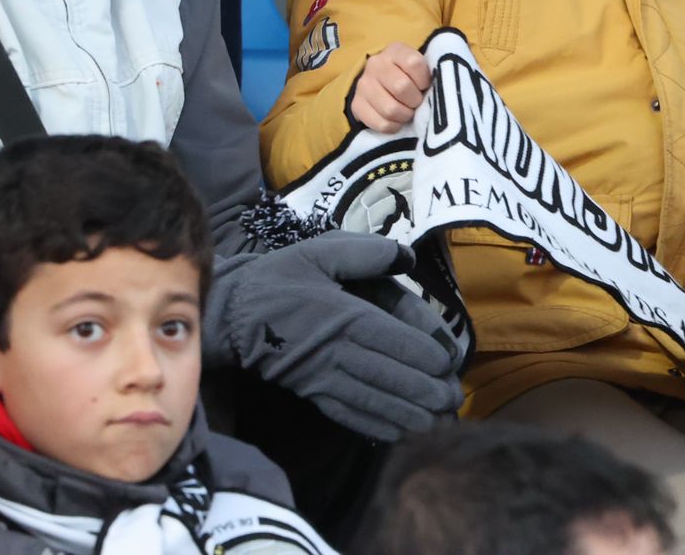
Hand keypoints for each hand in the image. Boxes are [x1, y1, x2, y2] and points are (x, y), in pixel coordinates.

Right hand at [207, 232, 464, 439]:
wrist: (231, 315)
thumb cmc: (282, 279)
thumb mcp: (321, 252)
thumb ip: (365, 253)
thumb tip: (407, 258)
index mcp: (343, 316)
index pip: (392, 340)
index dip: (423, 354)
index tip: (449, 364)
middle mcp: (336, 351)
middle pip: (388, 375)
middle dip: (424, 390)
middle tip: (453, 400)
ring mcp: (322, 377)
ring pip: (372, 399)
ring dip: (406, 412)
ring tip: (436, 420)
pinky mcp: (311, 392)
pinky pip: (347, 413)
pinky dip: (375, 425)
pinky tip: (398, 432)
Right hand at [349, 42, 432, 132]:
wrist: (381, 84)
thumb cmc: (409, 76)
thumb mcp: (420, 67)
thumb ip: (429, 73)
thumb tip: (440, 89)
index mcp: (395, 51)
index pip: (414, 63)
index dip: (424, 80)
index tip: (424, 85)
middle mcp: (376, 64)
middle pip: (401, 87)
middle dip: (415, 100)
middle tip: (416, 102)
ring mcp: (363, 85)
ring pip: (390, 109)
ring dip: (405, 115)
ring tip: (408, 111)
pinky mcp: (356, 105)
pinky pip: (381, 124)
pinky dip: (394, 126)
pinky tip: (397, 120)